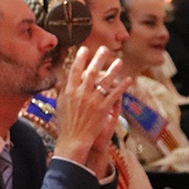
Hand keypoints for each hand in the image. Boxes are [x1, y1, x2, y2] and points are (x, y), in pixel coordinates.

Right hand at [53, 46, 130, 164]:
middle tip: (105, 49)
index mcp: (69, 92)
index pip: (75, 71)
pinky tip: (128, 80)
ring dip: (113, 70)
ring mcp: (93, 101)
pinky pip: (115, 94)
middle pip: (91, 72)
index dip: (80, 59)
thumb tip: (61, 78)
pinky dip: (122, 86)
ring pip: (105, 81)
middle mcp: (81, 94)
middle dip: (98, 59)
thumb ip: (61, 91)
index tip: (84, 49)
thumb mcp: (59, 105)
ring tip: (119, 61)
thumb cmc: (65, 123)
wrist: (74, 140)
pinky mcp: (103, 108)